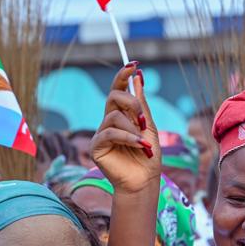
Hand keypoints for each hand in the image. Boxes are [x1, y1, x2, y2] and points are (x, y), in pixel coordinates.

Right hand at [91, 64, 159, 194]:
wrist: (144, 180)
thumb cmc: (148, 156)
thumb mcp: (149, 127)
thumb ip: (142, 105)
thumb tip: (138, 77)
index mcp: (122, 115)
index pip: (118, 90)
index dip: (123, 77)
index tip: (133, 65)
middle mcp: (109, 121)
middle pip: (113, 97)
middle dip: (131, 102)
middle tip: (143, 118)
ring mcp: (101, 134)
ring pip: (113, 116)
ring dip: (132, 128)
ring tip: (143, 143)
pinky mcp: (96, 147)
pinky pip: (109, 133)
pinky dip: (127, 138)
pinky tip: (139, 146)